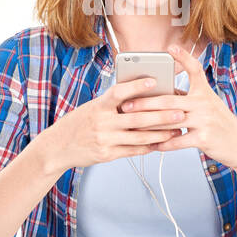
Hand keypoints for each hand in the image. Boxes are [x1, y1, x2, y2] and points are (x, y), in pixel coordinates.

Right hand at [40, 74, 187, 172]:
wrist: (57, 147)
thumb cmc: (78, 123)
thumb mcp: (91, 108)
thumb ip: (112, 104)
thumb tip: (139, 94)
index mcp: (98, 106)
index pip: (119, 93)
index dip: (136, 86)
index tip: (154, 81)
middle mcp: (102, 123)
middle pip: (137, 118)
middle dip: (161, 116)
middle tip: (180, 112)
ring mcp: (105, 140)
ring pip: (139, 137)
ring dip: (160, 134)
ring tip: (176, 130)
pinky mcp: (107, 155)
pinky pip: (132, 151)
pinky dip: (148, 146)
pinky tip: (160, 143)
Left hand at [117, 43, 236, 167]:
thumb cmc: (220, 124)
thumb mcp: (209, 105)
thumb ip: (188, 99)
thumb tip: (164, 93)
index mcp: (205, 92)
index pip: (195, 70)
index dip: (184, 57)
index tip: (170, 48)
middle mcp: (205, 103)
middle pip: (169, 100)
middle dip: (145, 103)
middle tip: (127, 105)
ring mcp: (204, 120)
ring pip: (169, 120)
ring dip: (149, 124)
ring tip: (133, 126)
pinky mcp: (204, 138)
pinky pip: (178, 141)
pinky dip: (164, 143)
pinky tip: (153, 145)